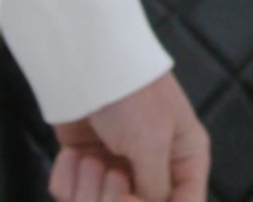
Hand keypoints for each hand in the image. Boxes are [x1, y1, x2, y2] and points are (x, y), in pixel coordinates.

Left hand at [49, 70, 208, 201]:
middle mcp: (154, 169)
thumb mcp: (153, 143)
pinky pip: (71, 195)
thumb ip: (155, 188)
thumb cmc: (131, 94)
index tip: (132, 197)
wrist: (85, 64)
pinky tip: (73, 155)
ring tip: (90, 159)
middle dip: (114, 199)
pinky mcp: (86, 165)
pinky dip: (68, 178)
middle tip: (112, 172)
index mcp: (184, 160)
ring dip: (87, 189)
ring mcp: (118, 168)